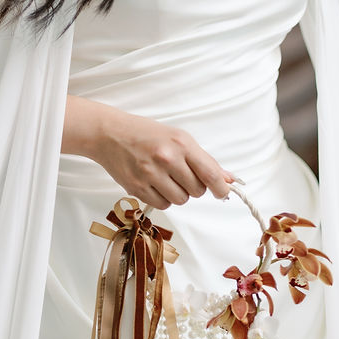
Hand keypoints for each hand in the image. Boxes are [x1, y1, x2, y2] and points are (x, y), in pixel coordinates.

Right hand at [70, 100, 234, 210]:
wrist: (110, 134)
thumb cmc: (146, 134)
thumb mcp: (178, 138)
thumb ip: (203, 160)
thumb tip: (227, 179)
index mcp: (181, 144)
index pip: (210, 174)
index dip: (221, 188)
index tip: (223, 192)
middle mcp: (166, 159)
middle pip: (197, 191)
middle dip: (194, 187)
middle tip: (182, 175)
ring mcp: (150, 174)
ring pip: (181, 200)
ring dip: (178, 193)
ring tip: (167, 178)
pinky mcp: (137, 188)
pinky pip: (163, 205)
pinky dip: (163, 198)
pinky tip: (155, 183)